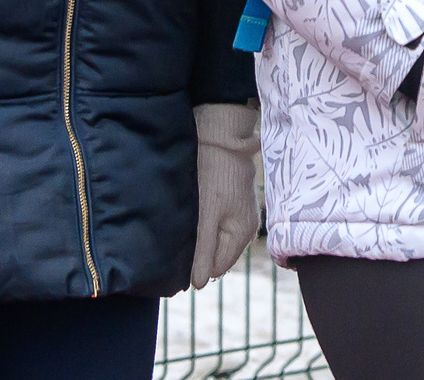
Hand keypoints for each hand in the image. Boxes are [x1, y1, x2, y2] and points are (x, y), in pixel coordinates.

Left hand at [192, 103, 260, 288]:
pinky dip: (200, 224)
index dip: (194, 264)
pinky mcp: (231, 203)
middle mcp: (244, 228)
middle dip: (196, 250)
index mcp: (242, 235)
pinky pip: (213, 226)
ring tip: (184, 220)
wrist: (222, 138)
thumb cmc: (214, 177)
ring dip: (197, 236)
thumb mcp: (206, 218)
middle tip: (179, 233)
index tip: (178, 250)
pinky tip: (191, 211)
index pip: (214, 269)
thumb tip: (198, 286)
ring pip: (212, 240)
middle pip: (214, 255)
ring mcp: (239, 215)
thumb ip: (203, 252)